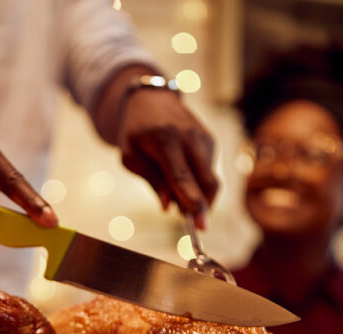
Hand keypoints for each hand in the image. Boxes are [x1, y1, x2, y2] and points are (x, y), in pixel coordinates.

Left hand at [117, 90, 218, 226]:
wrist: (150, 99)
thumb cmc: (135, 131)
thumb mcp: (130, 156)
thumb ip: (151, 180)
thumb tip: (169, 207)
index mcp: (164, 139)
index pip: (181, 176)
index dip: (192, 201)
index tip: (200, 223)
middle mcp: (188, 137)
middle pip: (206, 179)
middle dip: (206, 206)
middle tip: (198, 226)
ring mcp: (202, 137)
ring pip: (211, 177)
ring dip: (201, 196)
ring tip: (181, 200)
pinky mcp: (210, 139)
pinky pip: (210, 170)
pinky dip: (201, 184)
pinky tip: (185, 184)